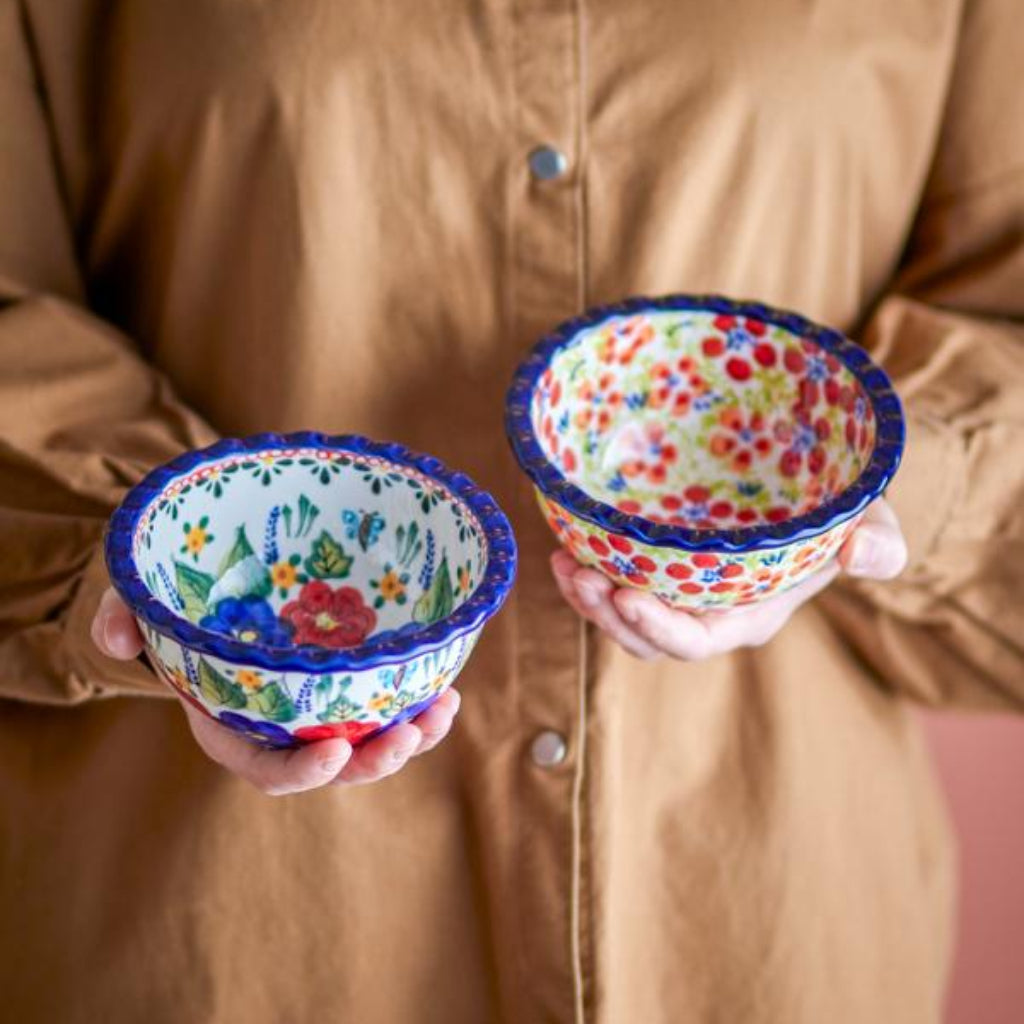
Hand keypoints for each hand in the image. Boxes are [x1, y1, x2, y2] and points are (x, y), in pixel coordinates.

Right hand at [90, 589, 460, 794]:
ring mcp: (320, 710)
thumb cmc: (179, 610)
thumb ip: (121, 618)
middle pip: (333, 764)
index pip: (267, 769)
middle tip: (407, 737)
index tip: (334, 754)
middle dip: (372, 761)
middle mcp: (283, 728)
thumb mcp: (143, 607)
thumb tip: (116, 639)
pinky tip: (447, 687)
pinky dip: (417, 703)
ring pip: (370, 741)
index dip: (300, 771)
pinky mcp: (350, 686)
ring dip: (410, 736)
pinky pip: (388, 707)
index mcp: (234, 726)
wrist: (215, 594)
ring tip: (442, 711)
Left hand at [551, 498, 906, 661]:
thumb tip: (863, 556)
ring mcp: (680, 593)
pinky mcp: (660, 568)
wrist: (819, 500)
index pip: (699, 640)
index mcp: (750, 615)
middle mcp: (708, 613)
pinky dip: (587, 572)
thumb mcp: (874, 523)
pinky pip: (617, 583)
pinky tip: (564, 544)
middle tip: (581, 575)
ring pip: (623, 616)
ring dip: (587, 599)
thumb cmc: (844, 517)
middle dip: (609, 615)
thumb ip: (880, 543)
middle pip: (647, 637)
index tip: (627, 597)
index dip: (660, 629)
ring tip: (562, 564)